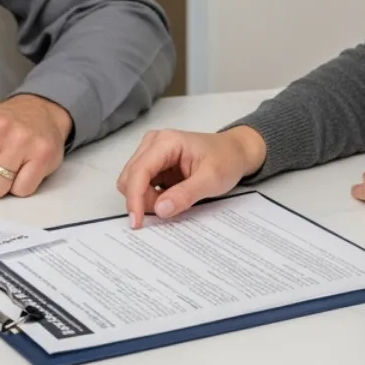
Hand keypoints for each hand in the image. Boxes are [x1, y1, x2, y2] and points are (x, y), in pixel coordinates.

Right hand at [115, 126, 266, 228]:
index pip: (139, 171)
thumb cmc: (226, 160)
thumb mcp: (211, 180)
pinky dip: (150, 197)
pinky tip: (170, 198)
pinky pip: (141, 185)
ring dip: (147, 199)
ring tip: (174, 201)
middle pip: (130, 178)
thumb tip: (160, 209)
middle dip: (143, 200)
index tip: (136, 223)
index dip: (135, 198)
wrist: (234, 152)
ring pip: (132, 182)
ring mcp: (151, 152)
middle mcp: (153, 143)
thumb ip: (185, 195)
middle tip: (169, 209)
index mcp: (166, 142)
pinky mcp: (153, 163)